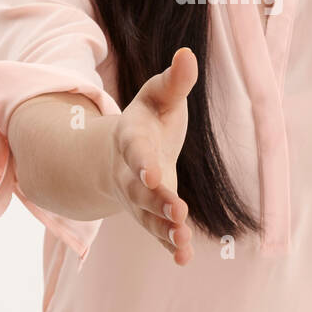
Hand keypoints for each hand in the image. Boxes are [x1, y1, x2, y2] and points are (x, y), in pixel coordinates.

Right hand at [109, 47, 197, 264]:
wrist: (123, 155)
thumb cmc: (149, 121)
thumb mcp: (159, 96)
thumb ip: (174, 80)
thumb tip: (188, 54)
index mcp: (132, 138)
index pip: (136, 151)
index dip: (142, 163)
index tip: (152, 175)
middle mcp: (131, 172)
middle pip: (141, 190)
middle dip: (158, 202)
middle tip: (177, 212)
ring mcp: (139, 198)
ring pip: (149, 217)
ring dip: (166, 230)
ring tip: (183, 242)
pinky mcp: (151, 215)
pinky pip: (158, 233)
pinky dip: (170, 245)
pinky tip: (184, 257)